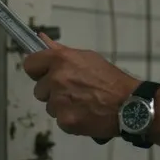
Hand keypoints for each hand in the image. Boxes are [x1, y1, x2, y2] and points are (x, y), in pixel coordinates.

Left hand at [23, 34, 140, 140]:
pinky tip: (84, 114)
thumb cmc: (109, 78)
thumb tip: (40, 39)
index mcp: (60, 60)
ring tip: (82, 103)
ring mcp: (59, 102)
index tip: (45, 74)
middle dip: (51, 91)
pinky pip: (59, 120)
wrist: (129, 105)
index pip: (30, 64)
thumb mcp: (87, 58)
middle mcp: (56, 79)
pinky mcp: (65, 121)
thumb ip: (61, 51)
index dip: (37, 70)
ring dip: (61, 106)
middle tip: (72, 91)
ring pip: (49, 106)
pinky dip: (69, 119)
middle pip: (38, 89)